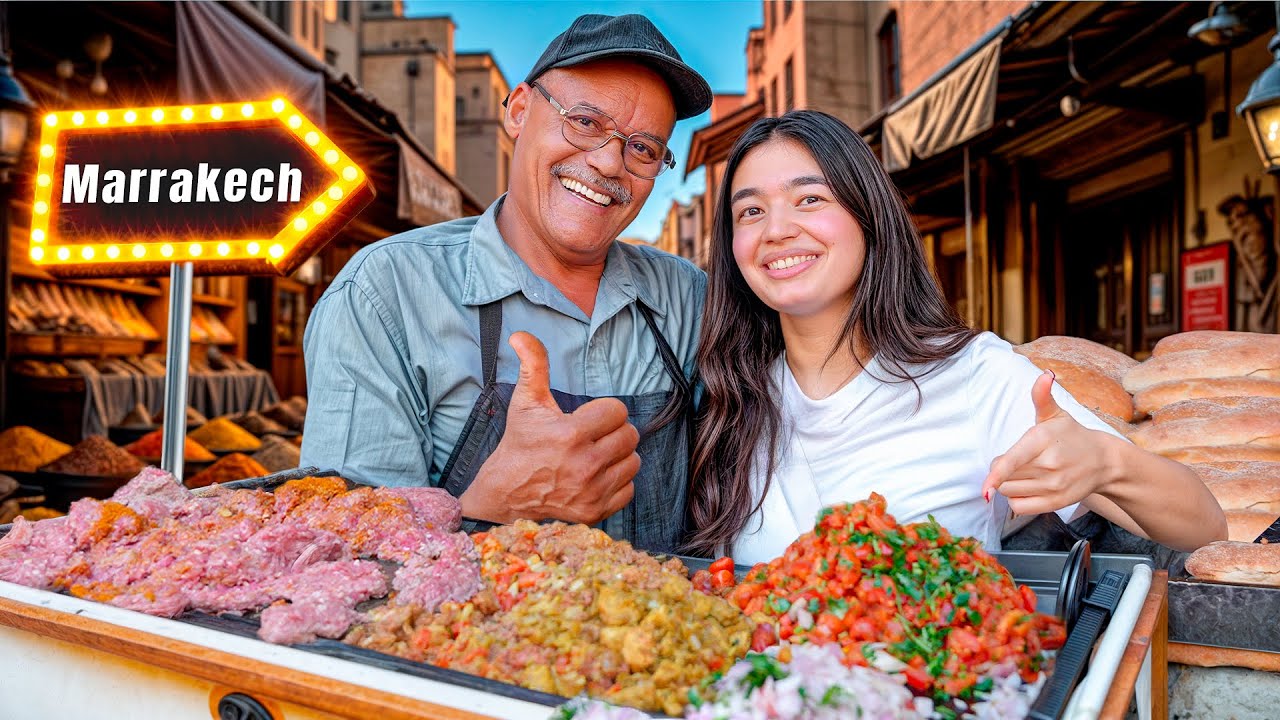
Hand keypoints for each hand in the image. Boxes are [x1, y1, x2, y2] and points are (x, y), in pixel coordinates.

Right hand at [460, 331, 639, 524]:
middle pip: (630, 436)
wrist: (506, 493)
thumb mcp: (526, 401)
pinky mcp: (596, 511)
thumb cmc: (520, 443)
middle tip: (592, 436)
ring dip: (618, 456)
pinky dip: (617, 482)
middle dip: (613, 432)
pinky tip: (595, 477)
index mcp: (571, 434)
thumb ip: (533, 364)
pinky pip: (629, 489)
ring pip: (633, 461)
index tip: (586, 418)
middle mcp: (584, 465)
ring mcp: (592, 491)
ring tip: (594, 455)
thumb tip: (520, 334)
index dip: (604, 411)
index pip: (618, 411)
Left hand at [982, 370, 1115, 515]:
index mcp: (1043, 440)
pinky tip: (1026, 487)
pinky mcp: (1056, 503)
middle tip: (1017, 460)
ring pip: (1009, 492)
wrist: (1104, 462)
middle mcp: (1049, 465)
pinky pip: (1020, 507)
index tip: (985, 488)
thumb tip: (1045, 376)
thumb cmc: (1071, 436)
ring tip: (1024, 472)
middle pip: (1004, 477)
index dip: (996, 475)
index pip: (1014, 461)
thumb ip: (1042, 396)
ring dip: (1008, 484)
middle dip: (1001, 470)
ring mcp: (1054, 487)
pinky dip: (1016, 500)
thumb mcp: (1056, 414)